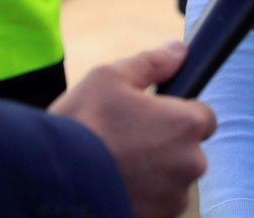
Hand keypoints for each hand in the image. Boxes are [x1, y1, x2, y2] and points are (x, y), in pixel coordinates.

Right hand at [49, 41, 215, 217]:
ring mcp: (173, 198)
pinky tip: (112, 186)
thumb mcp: (110, 78)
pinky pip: (155, 205)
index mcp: (187, 124)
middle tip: (125, 141)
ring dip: (152, 175)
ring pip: (171, 181)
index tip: (151, 118)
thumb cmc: (81, 125)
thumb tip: (178, 50)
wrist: (50, 182)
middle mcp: (191, 163)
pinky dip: (140, 197)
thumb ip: (153, 62)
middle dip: (164, 146)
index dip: (176, 115)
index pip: (203, 117)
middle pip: (187, 151)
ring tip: (114, 166)